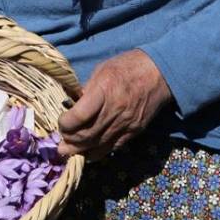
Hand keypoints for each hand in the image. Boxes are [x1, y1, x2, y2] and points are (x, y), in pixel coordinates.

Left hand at [56, 49, 171, 160]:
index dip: (65, 124)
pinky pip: (111, 148)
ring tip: (68, 151)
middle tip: (60, 142)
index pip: (78, 117)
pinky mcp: (133, 132)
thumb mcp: (102, 70)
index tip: (61, 121)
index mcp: (104, 91)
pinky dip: (97, 153)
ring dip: (79, 151)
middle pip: (85, 135)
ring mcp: (125, 124)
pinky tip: (87, 152)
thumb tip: (72, 105)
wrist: (159, 73)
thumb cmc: (128, 66)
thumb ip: (86, 89)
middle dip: (69, 141)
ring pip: (96, 146)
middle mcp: (114, 111)